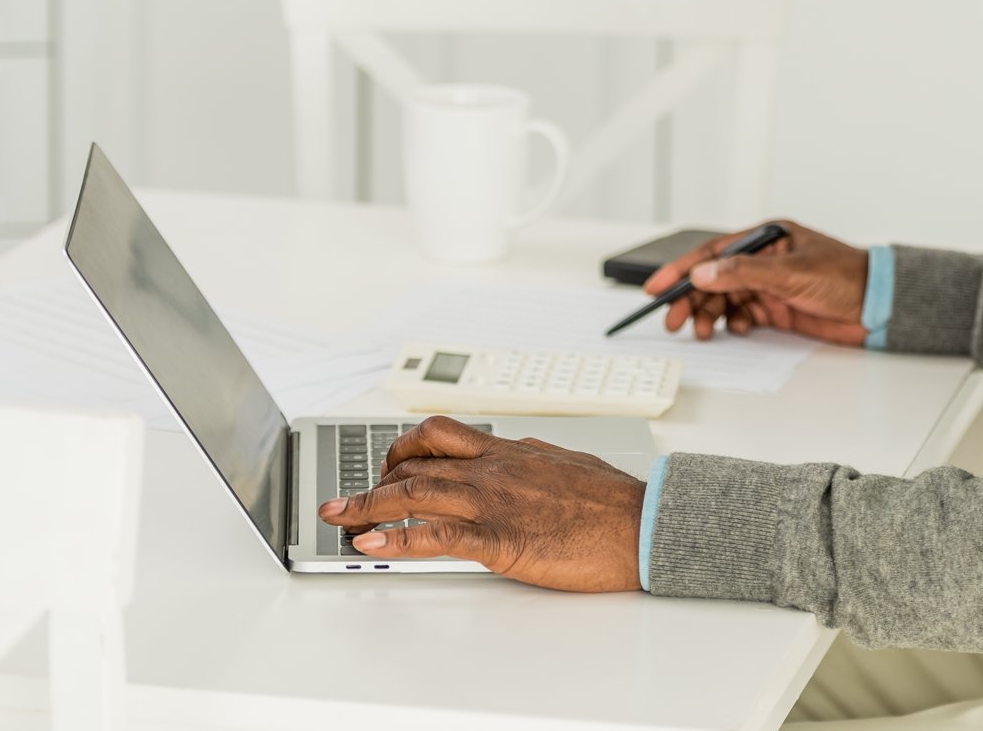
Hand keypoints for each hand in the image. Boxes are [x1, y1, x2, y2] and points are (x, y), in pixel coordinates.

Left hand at [316, 415, 643, 589]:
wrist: (644, 522)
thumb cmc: (615, 500)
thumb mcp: (567, 464)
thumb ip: (534, 461)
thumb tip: (518, 457)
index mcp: (511, 451)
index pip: (442, 436)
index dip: (403, 449)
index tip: (386, 464)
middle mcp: (494, 468)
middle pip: (416, 461)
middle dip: (373, 480)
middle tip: (345, 498)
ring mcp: (493, 500)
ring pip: (414, 490)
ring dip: (367, 505)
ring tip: (338, 517)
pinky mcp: (499, 538)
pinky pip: (434, 534)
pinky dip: (395, 538)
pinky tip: (371, 545)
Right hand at [644, 219, 869, 345]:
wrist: (878, 306)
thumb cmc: (846, 276)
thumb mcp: (791, 272)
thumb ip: (744, 273)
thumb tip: (703, 274)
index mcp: (766, 239)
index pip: (714, 252)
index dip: (682, 268)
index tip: (657, 286)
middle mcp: (765, 260)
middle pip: (714, 278)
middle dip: (690, 298)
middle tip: (673, 319)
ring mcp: (770, 285)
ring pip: (726, 299)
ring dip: (710, 313)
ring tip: (701, 330)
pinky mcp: (778, 308)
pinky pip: (744, 315)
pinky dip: (734, 323)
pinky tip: (737, 329)